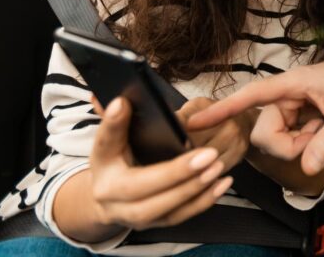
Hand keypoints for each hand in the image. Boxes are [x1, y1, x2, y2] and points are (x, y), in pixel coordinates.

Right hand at [85, 97, 232, 231]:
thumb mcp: (112, 140)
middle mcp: (111, 197)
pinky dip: (203, 201)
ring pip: (164, 208)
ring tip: (217, 167)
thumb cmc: (116, 161)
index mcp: (102, 167)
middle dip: (177, 173)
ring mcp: (134, 215)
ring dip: (194, 189)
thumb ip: (117, 121)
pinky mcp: (154, 223)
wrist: (108, 199)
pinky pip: (180, 216)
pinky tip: (221, 184)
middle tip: (208, 154)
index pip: (105, 143)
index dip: (113, 125)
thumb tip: (119, 100)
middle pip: (141, 188)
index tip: (122, 103)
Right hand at [187, 57, 323, 174]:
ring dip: (298, 144)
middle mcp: (279, 98)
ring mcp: (281, 112)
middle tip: (318, 135)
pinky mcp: (285, 122)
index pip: (250, 95)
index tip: (194, 120)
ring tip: (320, 126)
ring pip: (273, 143)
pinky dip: (302, 144)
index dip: (222, 109)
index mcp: (289, 84)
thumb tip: (309, 168)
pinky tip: (316, 129)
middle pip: (264, 135)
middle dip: (289, 145)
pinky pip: (284, 144)